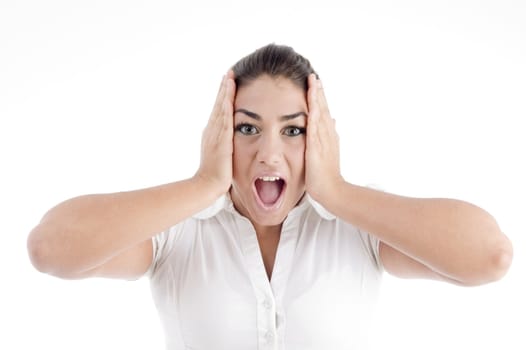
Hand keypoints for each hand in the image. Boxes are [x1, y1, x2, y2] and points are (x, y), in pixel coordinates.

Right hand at [195, 70, 235, 195]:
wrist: (207, 184)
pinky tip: (230, 93)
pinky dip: (226, 103)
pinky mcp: (221, 138)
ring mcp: (215, 133)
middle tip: (229, 73)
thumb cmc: (215, 175)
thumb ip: (223, 146)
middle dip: (224, 88)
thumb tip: (228, 143)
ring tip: (230, 76)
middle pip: (218, 104)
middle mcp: (211, 130)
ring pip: (220, 107)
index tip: (227, 84)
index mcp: (212, 134)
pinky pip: (224, 116)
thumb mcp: (219, 156)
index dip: (222, 97)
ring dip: (225, 91)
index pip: (218, 111)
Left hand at [305, 74, 343, 203]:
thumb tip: (334, 121)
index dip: (320, 97)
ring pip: (320, 114)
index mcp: (328, 135)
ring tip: (313, 82)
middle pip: (323, 108)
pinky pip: (315, 128)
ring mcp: (324, 140)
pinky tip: (312, 103)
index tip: (315, 83)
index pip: (324, 112)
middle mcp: (328, 135)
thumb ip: (329, 136)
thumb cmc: (327, 174)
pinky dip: (314, 114)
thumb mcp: (328, 151)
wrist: (332, 190)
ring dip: (317, 98)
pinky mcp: (317, 147)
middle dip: (318, 92)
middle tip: (314, 76)